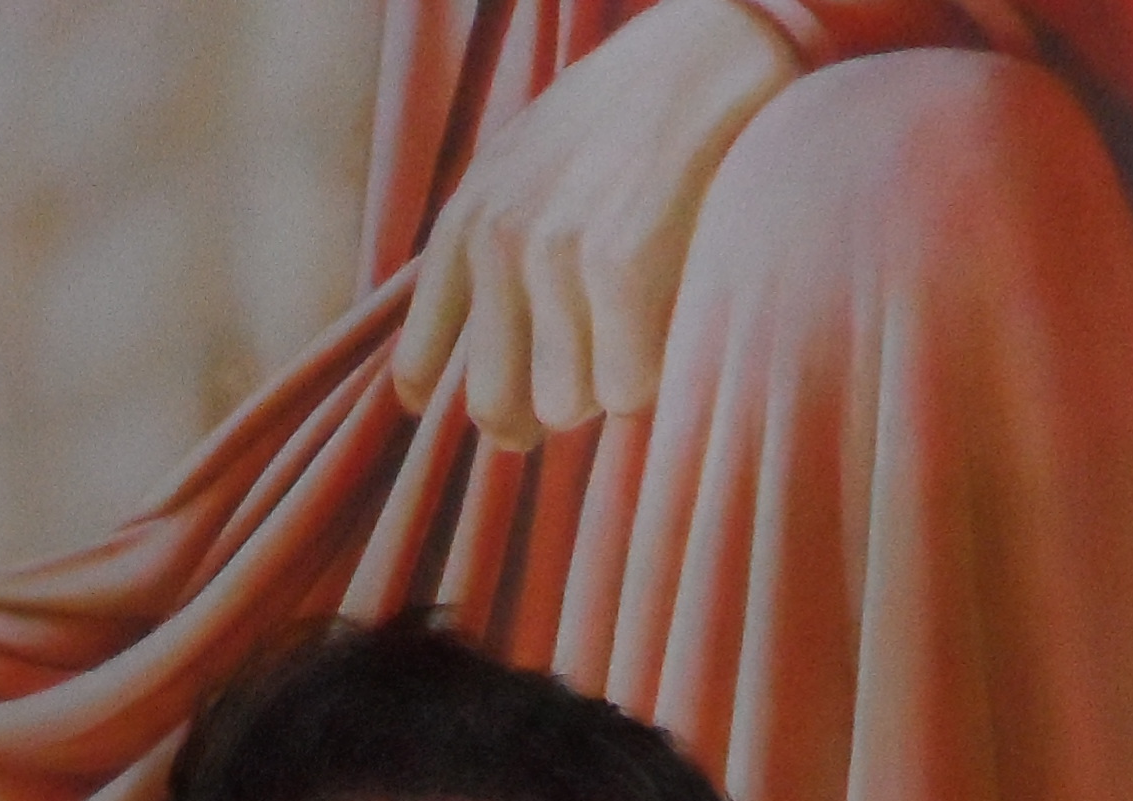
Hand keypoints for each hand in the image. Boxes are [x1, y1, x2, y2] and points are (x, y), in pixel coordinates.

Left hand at [391, 0, 797, 448]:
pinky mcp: (616, 264)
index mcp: (466, 222)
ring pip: (567, 406)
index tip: (493, 420)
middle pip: (497, 410)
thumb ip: (497, 247)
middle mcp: (495, 241)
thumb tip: (491, 364)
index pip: (421, 366)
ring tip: (643, 331)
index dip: (459, 402)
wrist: (711, 48)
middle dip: (544, 415)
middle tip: (588, 390)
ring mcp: (550, 254)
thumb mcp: (531, 166)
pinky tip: (674, 328)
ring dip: (608, 388)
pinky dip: (656, 378)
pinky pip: (625, 391)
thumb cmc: (635, 118)